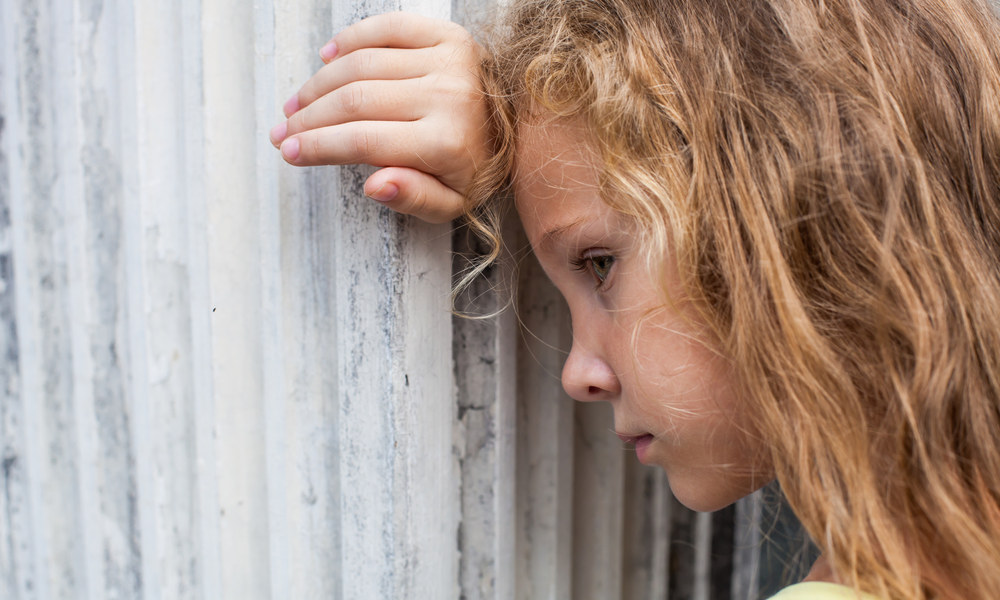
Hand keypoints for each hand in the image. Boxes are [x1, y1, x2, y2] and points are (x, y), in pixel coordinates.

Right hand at [270, 12, 488, 223]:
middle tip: (283, 130)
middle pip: (355, 100)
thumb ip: (414, 198)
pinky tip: (326, 58)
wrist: (521, 127)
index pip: (364, 140)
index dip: (318, 145)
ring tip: (297, 104)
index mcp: (447, 141)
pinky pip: (387, 27)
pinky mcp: (449, 34)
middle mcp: (448, 95)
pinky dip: (350, 40)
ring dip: (320, 83)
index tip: (289, 151)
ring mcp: (448, 59)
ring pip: (362, 64)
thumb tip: (372, 184)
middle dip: (309, 117)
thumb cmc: (479, 168)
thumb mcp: (453, 202)